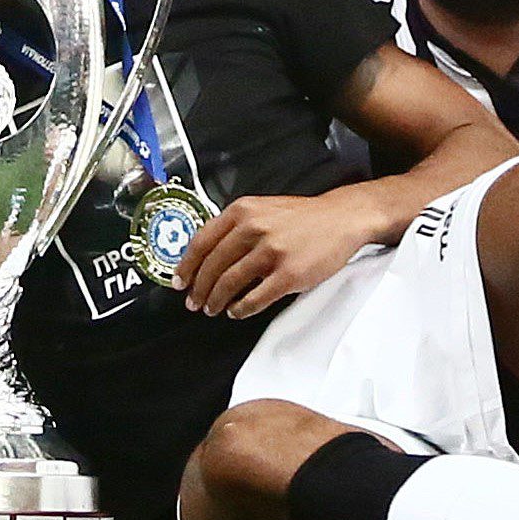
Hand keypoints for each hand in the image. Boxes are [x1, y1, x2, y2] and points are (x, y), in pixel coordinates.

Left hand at [178, 192, 381, 318]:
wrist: (340, 219)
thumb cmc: (301, 217)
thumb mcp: (261, 208)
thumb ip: (234, 226)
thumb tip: (205, 253)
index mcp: (242, 211)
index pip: (201, 242)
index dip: (186, 266)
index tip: (178, 281)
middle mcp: (253, 229)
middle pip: (212, 267)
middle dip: (199, 290)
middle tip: (194, 302)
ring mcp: (271, 252)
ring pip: (229, 284)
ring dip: (216, 301)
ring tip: (213, 309)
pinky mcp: (288, 274)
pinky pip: (254, 298)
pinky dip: (240, 309)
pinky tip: (237, 311)